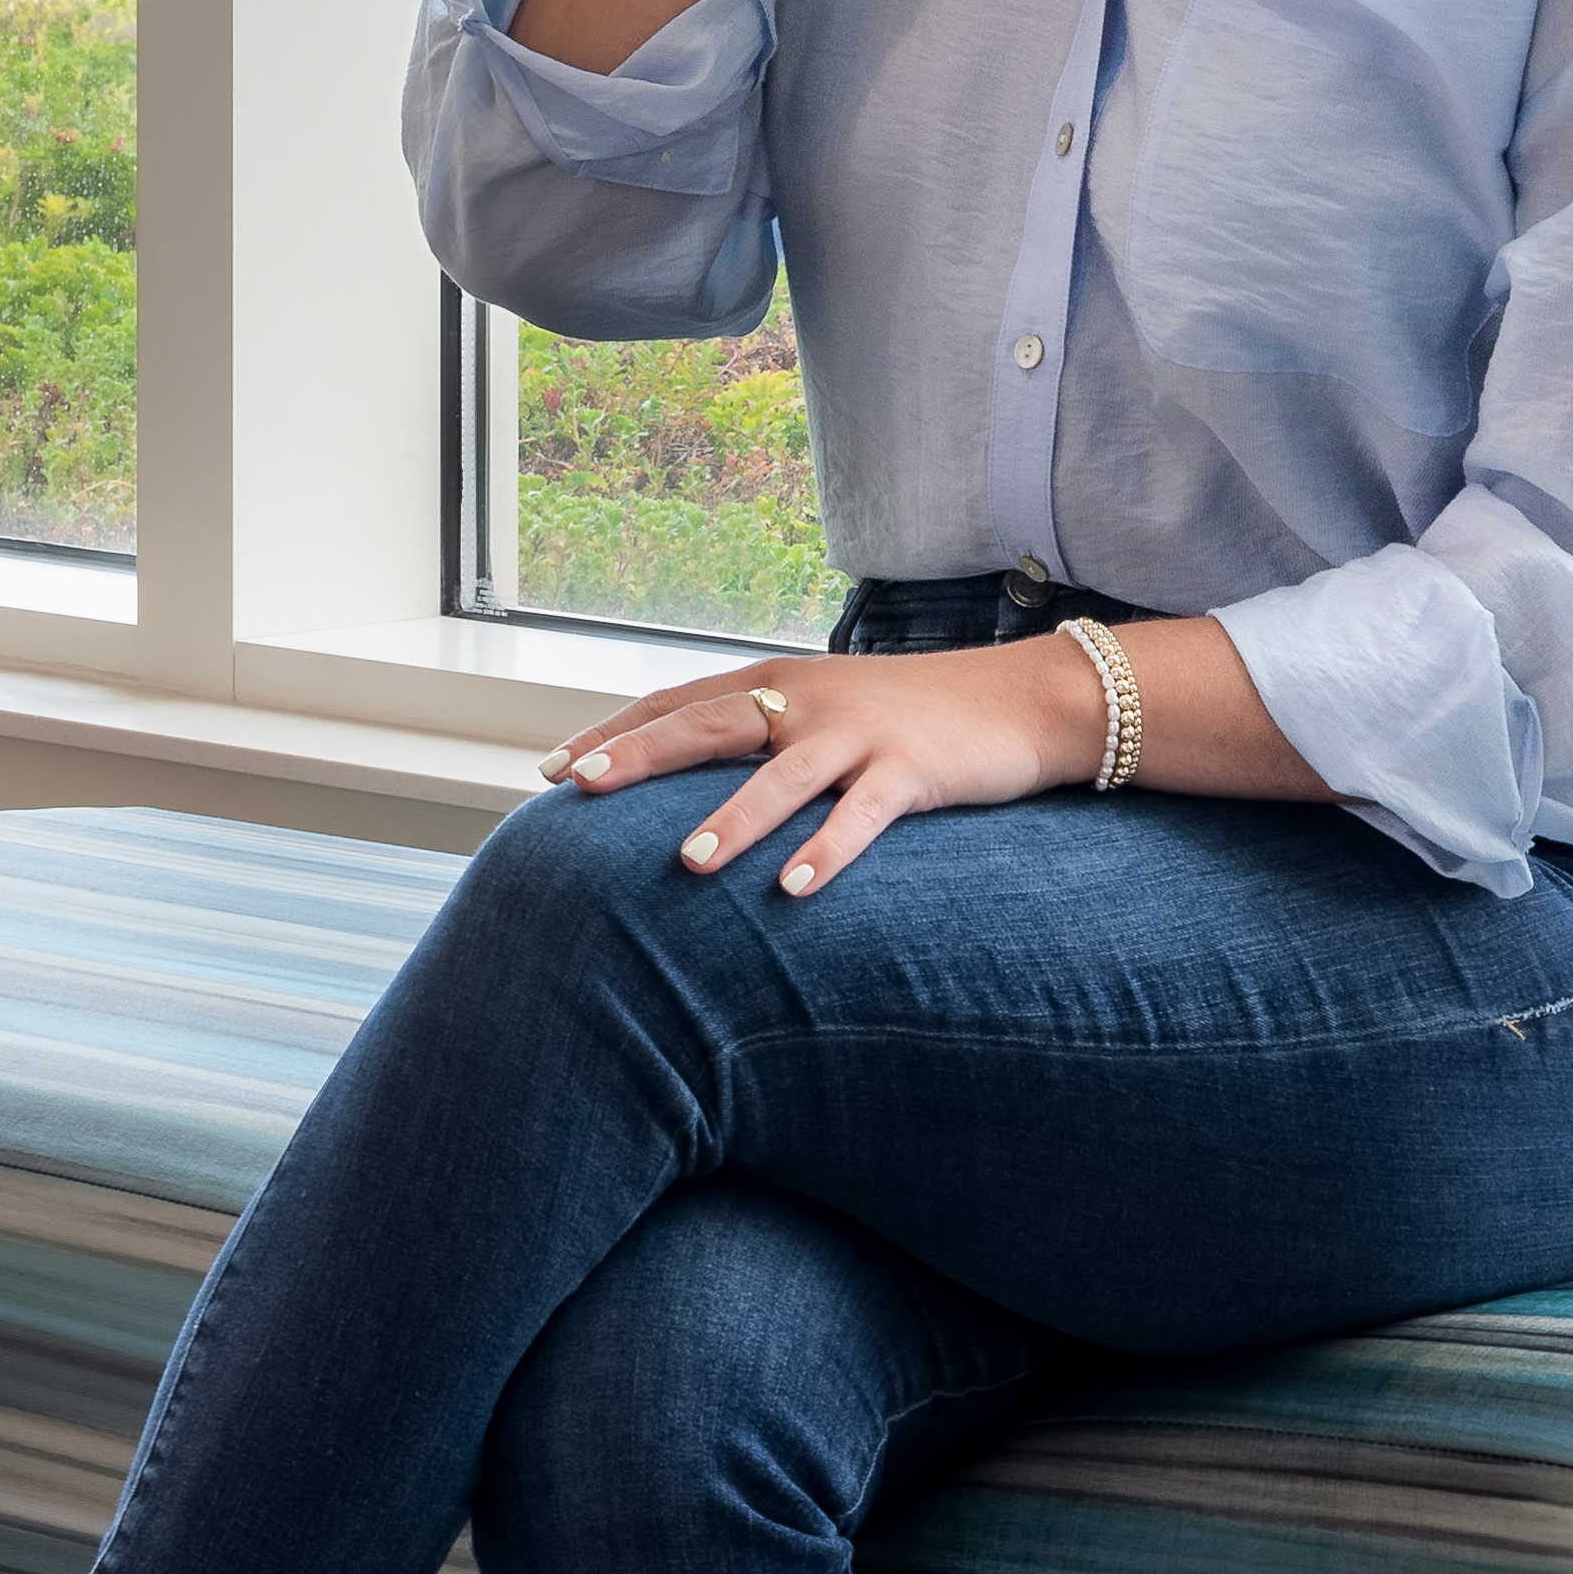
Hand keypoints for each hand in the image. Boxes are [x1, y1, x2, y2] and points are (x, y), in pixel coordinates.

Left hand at [534, 638, 1105, 895]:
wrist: (1022, 698)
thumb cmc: (912, 716)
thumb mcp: (828, 714)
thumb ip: (764, 737)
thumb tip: (688, 780)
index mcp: (779, 684)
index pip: (678, 702)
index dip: (614, 731)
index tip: (550, 767)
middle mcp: (808, 700)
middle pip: (708, 722)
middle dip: (639, 756)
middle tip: (577, 787)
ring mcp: (860, 733)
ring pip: (783, 774)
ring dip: (734, 817)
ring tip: (689, 862)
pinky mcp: (912, 768)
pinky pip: (863, 814)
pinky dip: (829, 850)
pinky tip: (797, 889)